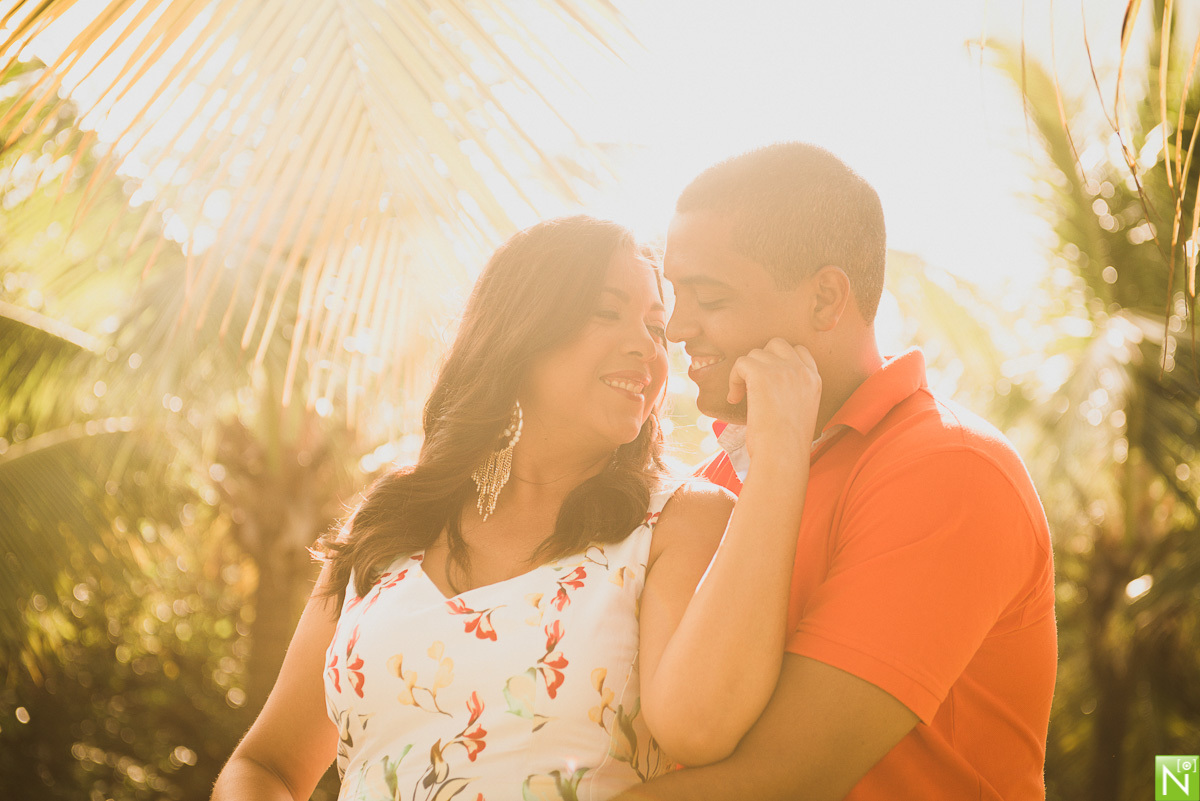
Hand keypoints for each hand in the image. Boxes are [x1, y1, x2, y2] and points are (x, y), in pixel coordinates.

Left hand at [727, 338, 821, 465]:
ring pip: (755, 354)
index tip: (768, 381)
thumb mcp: (800, 412)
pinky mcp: (761, 373)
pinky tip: (734, 399)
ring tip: (742, 396)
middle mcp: (801, 370)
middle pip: (777, 344)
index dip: (779, 361)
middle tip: (753, 384)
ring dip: (745, 373)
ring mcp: (782, 369)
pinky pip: (741, 363)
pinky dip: (733, 380)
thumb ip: (792, 392)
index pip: (799, 351)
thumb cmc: (787, 445)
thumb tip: (768, 388)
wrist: (782, 454)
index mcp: (814, 379)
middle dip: (761, 360)